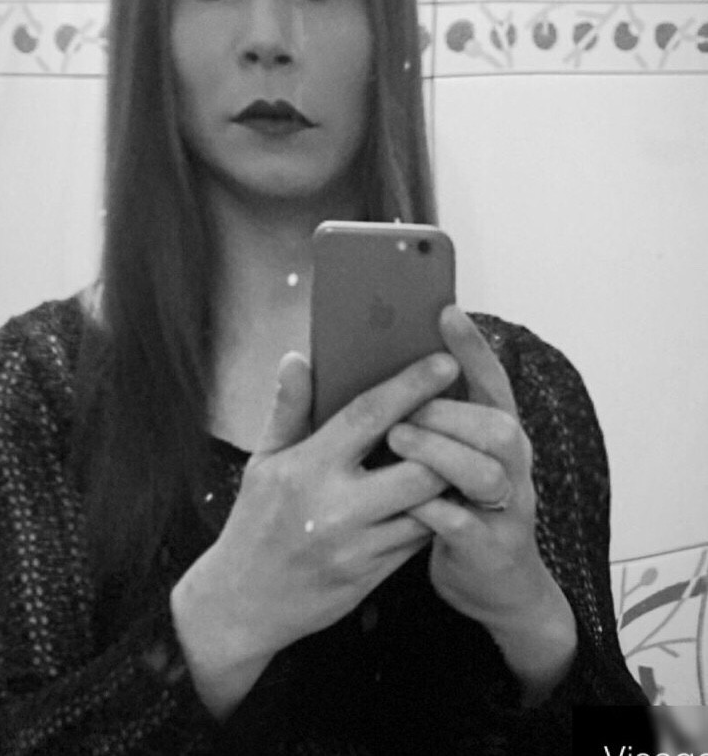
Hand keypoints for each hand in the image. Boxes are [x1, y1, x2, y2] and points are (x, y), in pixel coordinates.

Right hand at [171, 349, 452, 716]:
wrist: (242, 603)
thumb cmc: (254, 520)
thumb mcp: (263, 461)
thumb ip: (287, 409)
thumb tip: (296, 359)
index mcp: (307, 467)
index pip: (369, 416)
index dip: (411, 386)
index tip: (445, 362)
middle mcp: (336, 506)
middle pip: (418, 468)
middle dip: (447, 440)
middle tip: (465, 415)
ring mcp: (357, 546)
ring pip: (427, 507)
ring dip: (448, 479)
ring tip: (463, 452)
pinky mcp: (371, 576)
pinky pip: (417, 539)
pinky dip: (434, 514)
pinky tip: (442, 494)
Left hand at [386, 305, 576, 699]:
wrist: (492, 586)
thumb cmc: (455, 504)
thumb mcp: (447, 454)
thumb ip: (425, 412)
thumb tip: (384, 361)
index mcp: (496, 434)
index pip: (492, 382)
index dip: (472, 347)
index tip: (445, 311)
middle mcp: (512, 466)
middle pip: (498, 425)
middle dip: (449, 410)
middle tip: (403, 407)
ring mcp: (506, 509)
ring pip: (486, 472)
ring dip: (440, 452)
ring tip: (397, 439)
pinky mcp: (490, 549)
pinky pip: (464, 525)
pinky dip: (433, 510)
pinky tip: (403, 499)